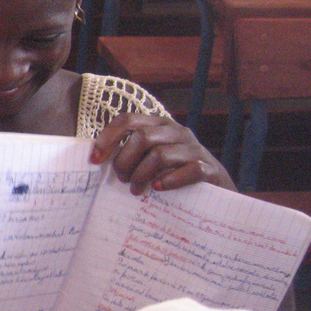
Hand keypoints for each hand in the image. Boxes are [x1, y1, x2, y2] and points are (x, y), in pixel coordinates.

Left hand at [91, 113, 233, 193]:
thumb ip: (131, 153)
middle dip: (125, 162)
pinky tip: (158, 189)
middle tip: (122, 180)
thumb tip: (96, 160)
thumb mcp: (151, 157)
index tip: (95, 159)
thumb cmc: (174, 172)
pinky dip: (168, 181)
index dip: (107, 137)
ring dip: (141, 176)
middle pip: (142, 138)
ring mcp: (194, 149)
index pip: (128, 119)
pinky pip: (187, 170)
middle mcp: (177, 132)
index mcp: (159, 125)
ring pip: (159, 155)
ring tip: (136, 190)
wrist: (216, 189)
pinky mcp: (208, 168)